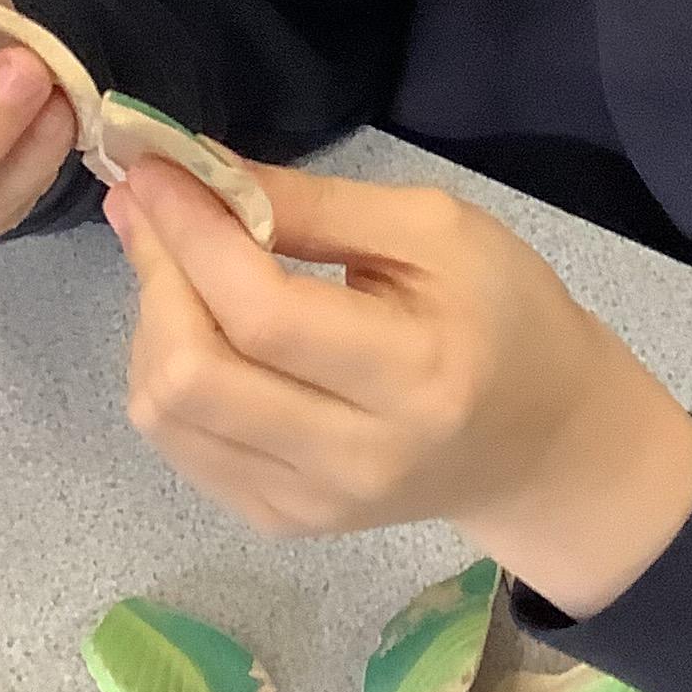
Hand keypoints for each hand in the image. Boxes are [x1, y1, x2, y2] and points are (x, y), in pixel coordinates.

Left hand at [104, 162, 691, 619]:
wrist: (538, 441)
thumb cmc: (501, 313)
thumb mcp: (435, 230)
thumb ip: (314, 205)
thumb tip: (197, 174)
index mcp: (415, 377)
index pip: (264, 314)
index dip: (191, 236)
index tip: (154, 170)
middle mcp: (355, 460)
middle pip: (194, 376)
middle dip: (157, 275)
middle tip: (152, 209)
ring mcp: (310, 505)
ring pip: (168, 413)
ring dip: (152, 321)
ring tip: (182, 265)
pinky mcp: (279, 521)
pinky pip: (178, 442)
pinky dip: (165, 370)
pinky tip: (199, 325)